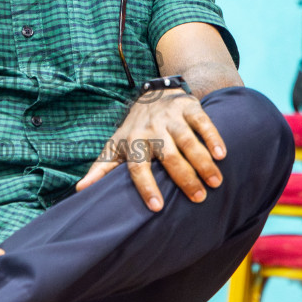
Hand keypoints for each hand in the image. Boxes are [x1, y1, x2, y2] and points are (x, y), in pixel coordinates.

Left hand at [75, 90, 226, 210]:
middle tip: (198, 199)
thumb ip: (101, 169)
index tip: (157, 208)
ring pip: (188, 141)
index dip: (146, 186)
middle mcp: (151, 129)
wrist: (153, 94)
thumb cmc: (134, 130)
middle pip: (168, 156)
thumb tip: (80, 190)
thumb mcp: (115, 147)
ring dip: (203, 162)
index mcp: (132, 142)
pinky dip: (213, 138)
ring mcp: (171, 117)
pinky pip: (203, 122)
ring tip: (215, 182)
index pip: (137, 167)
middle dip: (184, 178)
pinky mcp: (189, 107)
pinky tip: (221, 155)